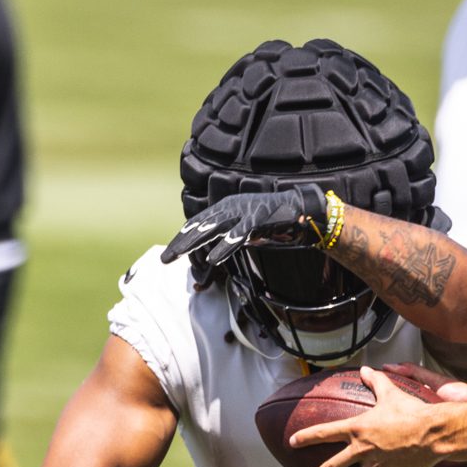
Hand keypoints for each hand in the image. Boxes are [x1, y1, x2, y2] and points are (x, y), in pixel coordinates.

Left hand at [161, 183, 326, 269]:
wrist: (301, 209)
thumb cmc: (273, 221)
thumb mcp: (245, 229)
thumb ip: (230, 237)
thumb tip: (215, 254)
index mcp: (226, 208)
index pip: (197, 223)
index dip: (182, 238)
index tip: (169, 253)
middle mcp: (231, 208)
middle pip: (200, 226)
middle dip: (181, 243)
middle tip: (166, 258)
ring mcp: (244, 212)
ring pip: (213, 228)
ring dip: (195, 242)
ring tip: (180, 254)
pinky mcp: (259, 220)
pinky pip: (239, 234)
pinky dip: (226, 246)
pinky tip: (214, 258)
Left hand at [292, 366, 462, 466]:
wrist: (432, 431)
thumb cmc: (411, 411)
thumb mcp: (391, 393)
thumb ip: (376, 381)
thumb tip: (366, 368)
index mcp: (357, 429)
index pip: (325, 432)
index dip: (306, 437)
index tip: (292, 442)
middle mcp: (362, 449)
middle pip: (333, 466)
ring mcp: (376, 465)